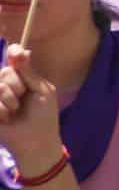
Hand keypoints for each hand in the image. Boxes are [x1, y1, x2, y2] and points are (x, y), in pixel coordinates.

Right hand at [0, 45, 63, 170]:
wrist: (35, 140)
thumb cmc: (44, 116)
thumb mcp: (42, 90)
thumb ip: (29, 72)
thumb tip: (21, 49)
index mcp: (21, 78)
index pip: (13, 60)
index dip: (13, 54)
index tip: (15, 53)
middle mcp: (5, 85)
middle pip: (4, 73)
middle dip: (17, 86)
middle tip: (24, 99)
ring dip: (10, 101)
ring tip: (15, 112)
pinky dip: (1, 111)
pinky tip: (6, 119)